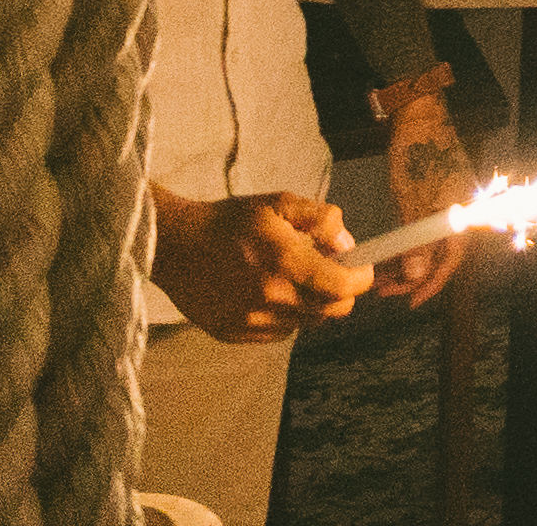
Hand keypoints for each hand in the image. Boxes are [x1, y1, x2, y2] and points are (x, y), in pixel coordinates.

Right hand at [150, 189, 370, 343]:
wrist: (174, 245)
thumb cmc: (230, 221)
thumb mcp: (280, 204)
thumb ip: (322, 220)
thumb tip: (347, 246)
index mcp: (285, 263)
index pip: (342, 288)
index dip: (361, 279)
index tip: (362, 268)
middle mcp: (271, 298)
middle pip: (330, 311)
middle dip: (341, 293)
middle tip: (332, 273)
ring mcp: (250, 320)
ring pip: (306, 323)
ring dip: (313, 305)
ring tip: (297, 280)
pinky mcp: (232, 333)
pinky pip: (278, 333)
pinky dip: (287, 318)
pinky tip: (274, 295)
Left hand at [374, 99, 477, 305]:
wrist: (420, 115)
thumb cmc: (418, 155)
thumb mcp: (413, 200)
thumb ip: (416, 241)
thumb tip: (415, 277)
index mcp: (462, 215)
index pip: (451, 260)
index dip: (431, 283)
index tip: (409, 302)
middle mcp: (461, 213)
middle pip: (442, 255)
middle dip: (415, 276)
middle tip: (384, 290)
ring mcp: (449, 203)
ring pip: (431, 244)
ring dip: (409, 262)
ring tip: (382, 276)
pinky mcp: (437, 196)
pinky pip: (425, 230)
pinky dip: (409, 244)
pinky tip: (391, 252)